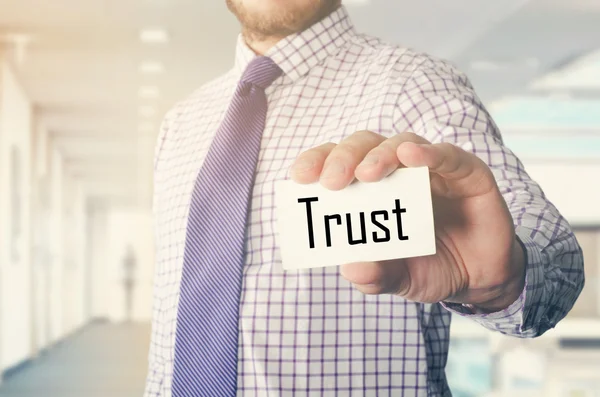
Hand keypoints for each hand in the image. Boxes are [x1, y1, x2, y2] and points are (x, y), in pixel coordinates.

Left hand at [290, 131, 525, 311]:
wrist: (479, 278)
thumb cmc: (430, 268)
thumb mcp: (399, 279)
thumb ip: (375, 275)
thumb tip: (350, 266)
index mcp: (371, 190)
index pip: (338, 164)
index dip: (317, 163)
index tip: (299, 177)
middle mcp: (397, 172)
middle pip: (363, 146)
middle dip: (343, 158)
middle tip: (332, 181)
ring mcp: (432, 169)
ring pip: (400, 143)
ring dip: (380, 155)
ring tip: (367, 173)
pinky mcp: (466, 171)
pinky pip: (447, 155)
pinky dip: (428, 153)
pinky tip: (411, 157)